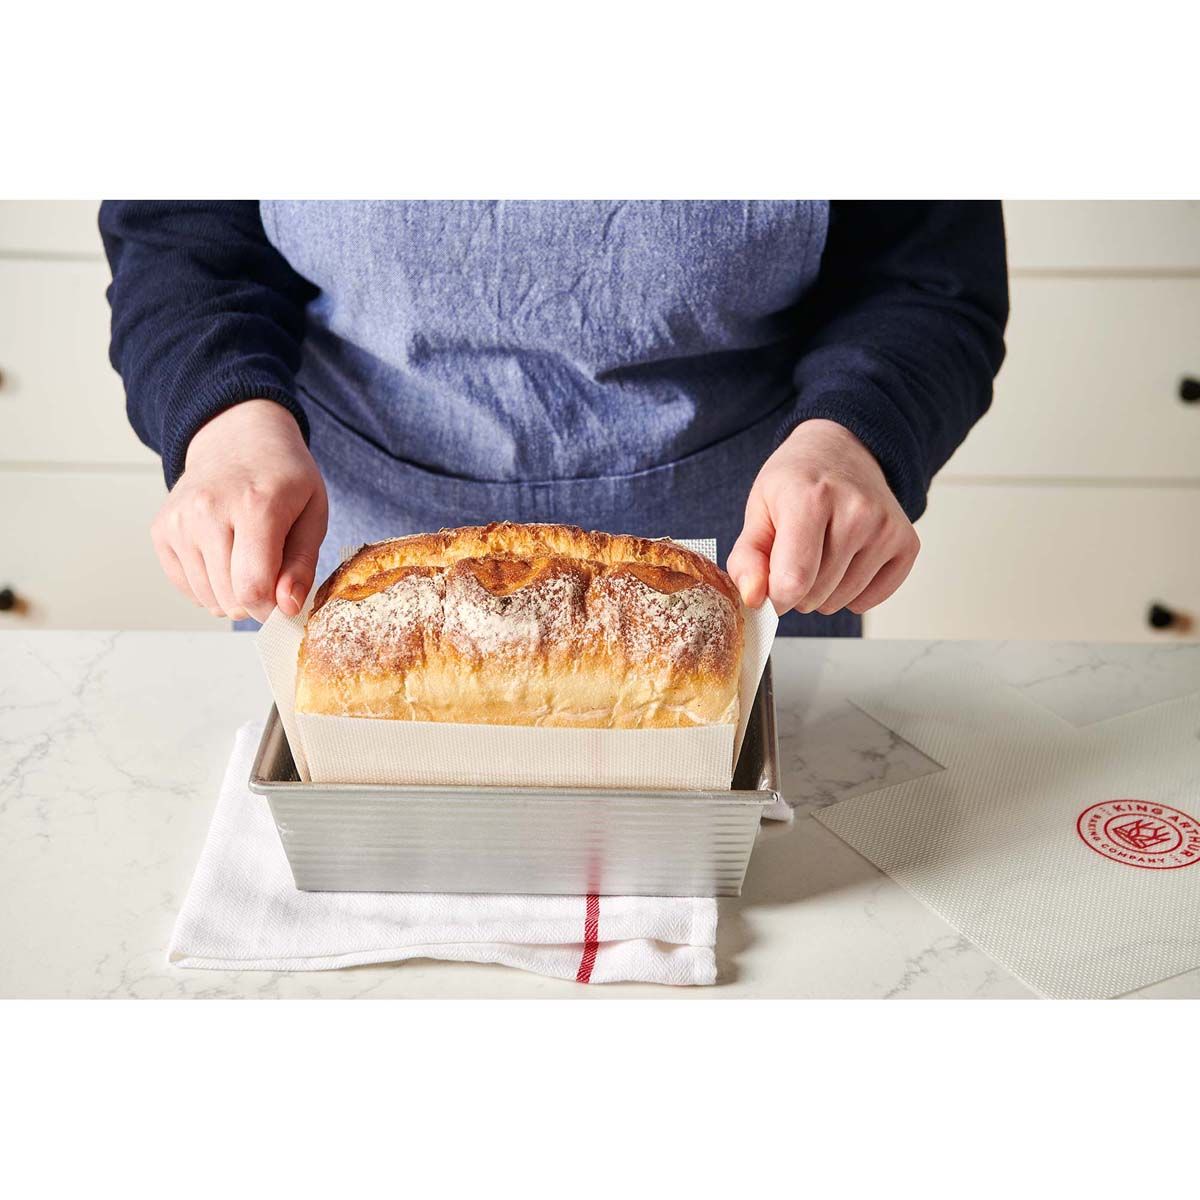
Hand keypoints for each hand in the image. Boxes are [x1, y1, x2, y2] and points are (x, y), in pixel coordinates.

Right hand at [151, 400, 327, 621]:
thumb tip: (287, 608)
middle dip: (256, 603)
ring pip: (207, 598)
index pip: (253, 586)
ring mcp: (179, 520)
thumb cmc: (283, 477)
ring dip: (232, 596)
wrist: (237, 437)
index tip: (284, 604)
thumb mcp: (313, 513)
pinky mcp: (161, 529)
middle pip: (230, 598)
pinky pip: (186, 587)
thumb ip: (302, 564)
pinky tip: (224, 558)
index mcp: (256, 505)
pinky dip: (209, 587)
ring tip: (248, 561)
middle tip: (271, 577)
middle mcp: (209, 511)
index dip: (271, 610)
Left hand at [727, 419, 919, 616]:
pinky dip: (851, 593)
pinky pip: (868, 601)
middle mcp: (855, 511)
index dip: (773, 596)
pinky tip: (846, 560)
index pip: (793, 581)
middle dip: (796, 590)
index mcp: (809, 498)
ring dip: (823, 592)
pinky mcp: (907, 543)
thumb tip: (753, 598)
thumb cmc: (796, 482)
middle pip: (814, 595)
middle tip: (797, 554)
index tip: (769, 584)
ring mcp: (886, 528)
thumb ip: (746, 559)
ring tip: (821, 553)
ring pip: (840, 601)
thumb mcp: (758, 510)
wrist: (843, 450)